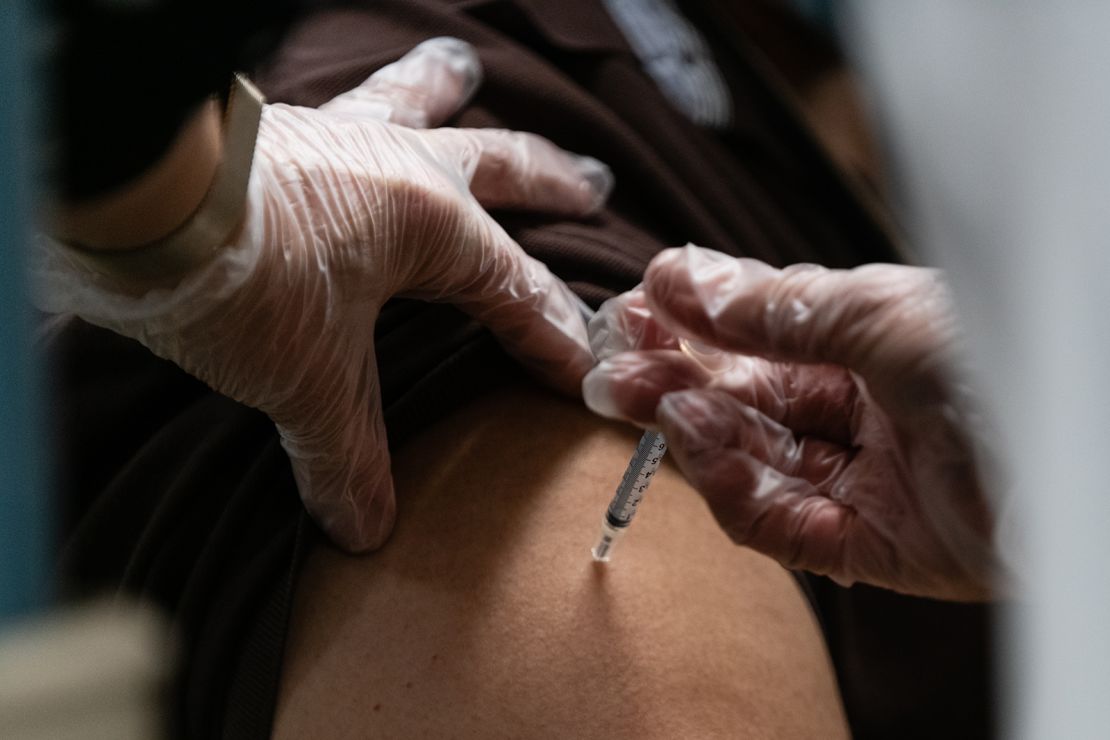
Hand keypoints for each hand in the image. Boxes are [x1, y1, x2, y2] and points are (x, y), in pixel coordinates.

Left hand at [35, 38, 610, 552]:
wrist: (134, 200)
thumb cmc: (240, 275)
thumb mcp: (306, 377)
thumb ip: (344, 450)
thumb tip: (364, 530)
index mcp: (432, 220)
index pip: (516, 288)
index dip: (556, 334)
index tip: (585, 366)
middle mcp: (396, 164)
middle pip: (498, 166)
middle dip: (550, 180)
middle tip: (592, 181)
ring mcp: (337, 135)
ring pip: (412, 101)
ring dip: (444, 91)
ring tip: (463, 71)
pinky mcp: (277, 129)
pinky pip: (340, 103)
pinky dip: (361, 101)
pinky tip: (348, 106)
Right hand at [583, 245, 999, 599]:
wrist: (1088, 469)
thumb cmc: (1012, 361)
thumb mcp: (883, 313)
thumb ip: (774, 308)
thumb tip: (680, 279)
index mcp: (876, 342)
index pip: (764, 333)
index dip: (697, 321)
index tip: (637, 306)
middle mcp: (868, 409)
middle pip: (747, 398)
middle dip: (676, 378)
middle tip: (614, 364)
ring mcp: (871, 480)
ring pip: (755, 460)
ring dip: (693, 431)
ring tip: (649, 399)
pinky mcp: (876, 548)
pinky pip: (785, 524)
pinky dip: (734, 489)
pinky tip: (701, 446)